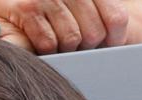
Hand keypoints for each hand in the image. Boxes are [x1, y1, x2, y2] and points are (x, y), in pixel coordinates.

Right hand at [0, 0, 127, 53]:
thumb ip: (85, 7)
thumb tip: (111, 33)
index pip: (115, 16)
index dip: (115, 37)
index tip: (109, 46)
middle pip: (94, 33)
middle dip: (86, 47)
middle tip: (76, 49)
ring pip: (72, 40)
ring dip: (64, 50)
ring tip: (57, 47)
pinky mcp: (26, 8)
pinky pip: (47, 42)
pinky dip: (45, 51)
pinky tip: (39, 46)